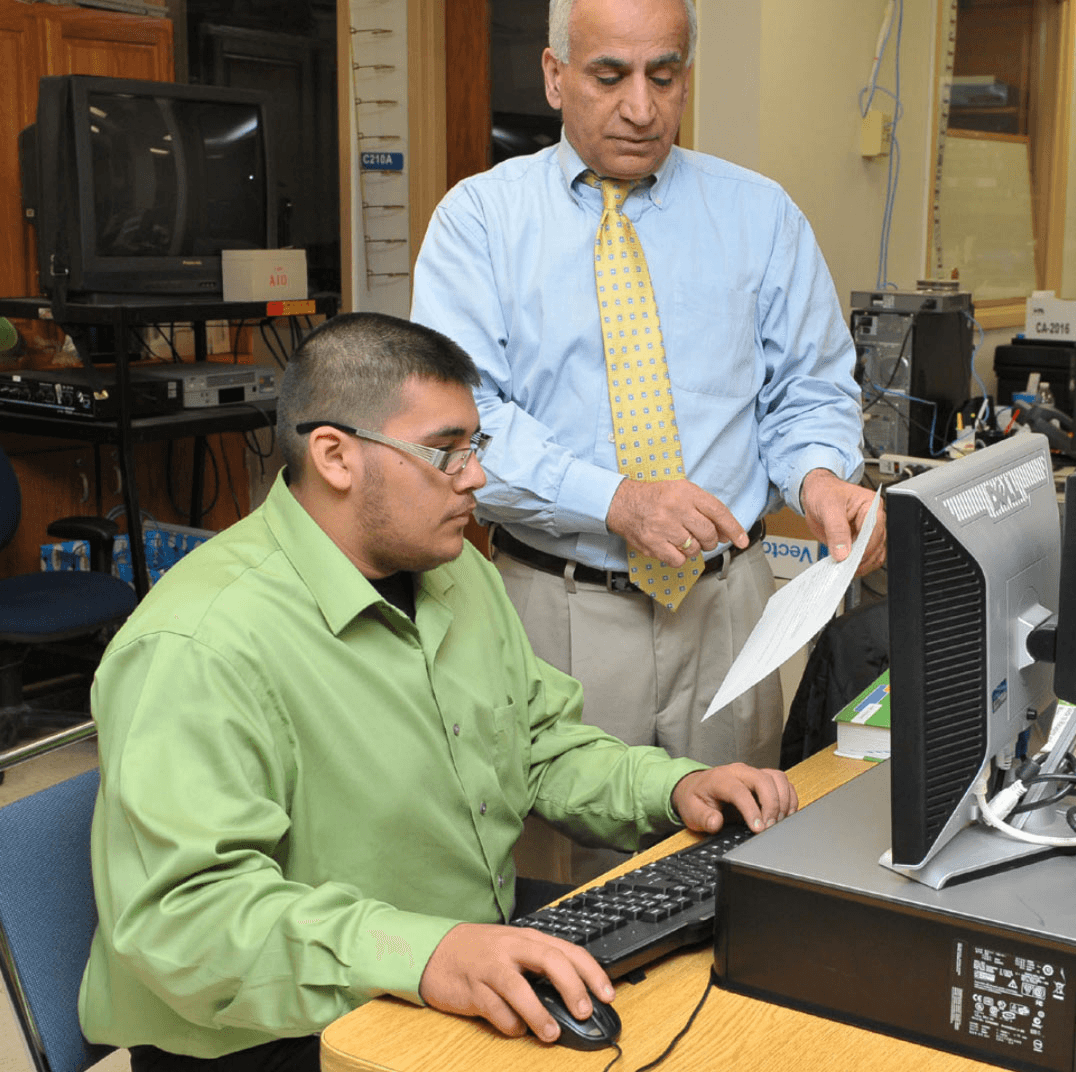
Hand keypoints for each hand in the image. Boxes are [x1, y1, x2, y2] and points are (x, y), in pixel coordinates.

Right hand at [419, 923, 614, 1042]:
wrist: (436, 951)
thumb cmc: (482, 952)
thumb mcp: (515, 949)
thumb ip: (541, 966)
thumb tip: (577, 996)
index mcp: (528, 938)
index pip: (567, 950)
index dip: (591, 972)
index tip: (607, 994)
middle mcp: (511, 948)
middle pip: (550, 961)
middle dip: (572, 987)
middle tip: (584, 1012)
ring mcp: (491, 967)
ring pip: (520, 988)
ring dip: (539, 1014)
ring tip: (552, 1034)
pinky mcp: (472, 988)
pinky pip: (495, 1010)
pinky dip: (510, 1024)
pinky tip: (516, 1028)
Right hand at [606, 478, 746, 565]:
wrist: (622, 503)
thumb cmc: (654, 498)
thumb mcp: (681, 492)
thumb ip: (705, 510)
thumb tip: (726, 534)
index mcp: (686, 492)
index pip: (718, 512)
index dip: (734, 528)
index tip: (742, 540)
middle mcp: (676, 508)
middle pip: (708, 533)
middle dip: (710, 541)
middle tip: (703, 539)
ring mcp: (664, 526)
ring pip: (694, 549)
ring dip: (692, 549)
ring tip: (681, 539)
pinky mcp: (653, 543)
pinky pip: (678, 560)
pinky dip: (679, 558)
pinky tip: (671, 547)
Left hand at [671, 764, 797, 833]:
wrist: (697, 787)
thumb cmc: (696, 799)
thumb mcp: (691, 811)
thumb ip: (703, 817)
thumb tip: (715, 823)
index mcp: (720, 779)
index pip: (739, 791)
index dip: (751, 810)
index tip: (758, 829)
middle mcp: (739, 771)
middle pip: (763, 780)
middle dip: (772, 805)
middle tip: (770, 826)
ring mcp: (753, 773)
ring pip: (777, 778)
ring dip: (783, 800)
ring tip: (778, 822)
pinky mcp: (763, 777)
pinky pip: (783, 782)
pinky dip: (789, 797)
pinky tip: (785, 814)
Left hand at [800, 469, 885, 574]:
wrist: (816, 494)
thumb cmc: (823, 492)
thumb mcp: (827, 507)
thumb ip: (836, 529)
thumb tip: (842, 552)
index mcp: (871, 506)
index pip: (875, 531)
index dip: (864, 548)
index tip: (850, 559)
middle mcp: (874, 520)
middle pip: (877, 546)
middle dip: (861, 558)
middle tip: (844, 566)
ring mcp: (867, 532)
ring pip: (874, 555)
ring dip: (860, 564)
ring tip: (843, 567)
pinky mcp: (859, 541)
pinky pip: (864, 558)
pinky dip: (856, 565)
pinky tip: (843, 565)